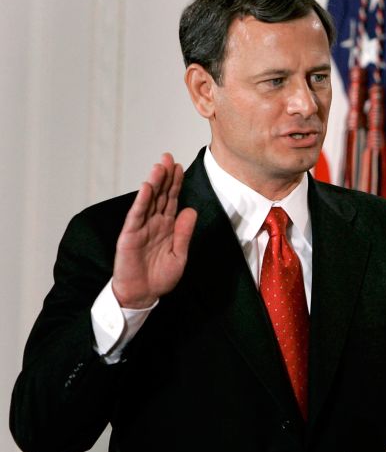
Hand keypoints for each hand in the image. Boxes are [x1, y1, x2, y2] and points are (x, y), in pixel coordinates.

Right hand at [112, 153, 196, 307]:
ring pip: (148, 201)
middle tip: (168, 157)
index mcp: (167, 226)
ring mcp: (140, 228)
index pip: (172, 200)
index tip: (180, 166)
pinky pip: (136, 216)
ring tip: (159, 166)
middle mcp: (153, 223)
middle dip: (165, 177)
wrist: (143, 295)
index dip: (176, 184)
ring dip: (153, 183)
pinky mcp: (129, 235)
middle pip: (160, 195)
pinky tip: (146, 188)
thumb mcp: (179, 255)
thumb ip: (184, 233)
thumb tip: (190, 210)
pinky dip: (141, 201)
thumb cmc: (160, 277)